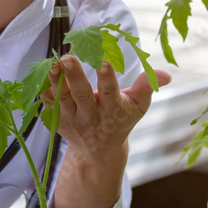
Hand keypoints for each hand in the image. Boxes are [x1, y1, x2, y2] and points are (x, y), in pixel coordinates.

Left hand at [43, 55, 171, 163]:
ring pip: (62, 99)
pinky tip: (40, 72)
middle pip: (81, 95)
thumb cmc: (121, 119)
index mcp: (113, 110)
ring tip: (52, 62)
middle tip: (67, 56)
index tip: (103, 60)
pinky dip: (43, 90)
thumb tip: (166, 74)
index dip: (107, 77)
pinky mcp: (57, 120)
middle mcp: (91, 116)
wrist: (98, 150)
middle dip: (74, 76)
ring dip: (55, 80)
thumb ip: (147, 87)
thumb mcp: (138, 106)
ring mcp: (72, 119)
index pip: (109, 92)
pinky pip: (48, 104)